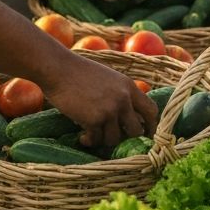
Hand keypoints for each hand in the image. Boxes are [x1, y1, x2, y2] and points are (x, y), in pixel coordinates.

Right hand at [43, 56, 158, 147]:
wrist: (58, 68)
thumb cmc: (79, 72)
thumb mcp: (108, 78)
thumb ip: (121, 93)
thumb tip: (130, 117)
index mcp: (128, 86)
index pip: (151, 110)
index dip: (151, 126)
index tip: (145, 135)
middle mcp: (123, 99)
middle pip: (136, 130)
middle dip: (126, 138)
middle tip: (114, 139)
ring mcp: (109, 110)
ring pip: (115, 139)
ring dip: (103, 140)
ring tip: (92, 135)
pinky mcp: (94, 119)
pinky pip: (96, 139)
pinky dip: (89, 140)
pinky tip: (82, 137)